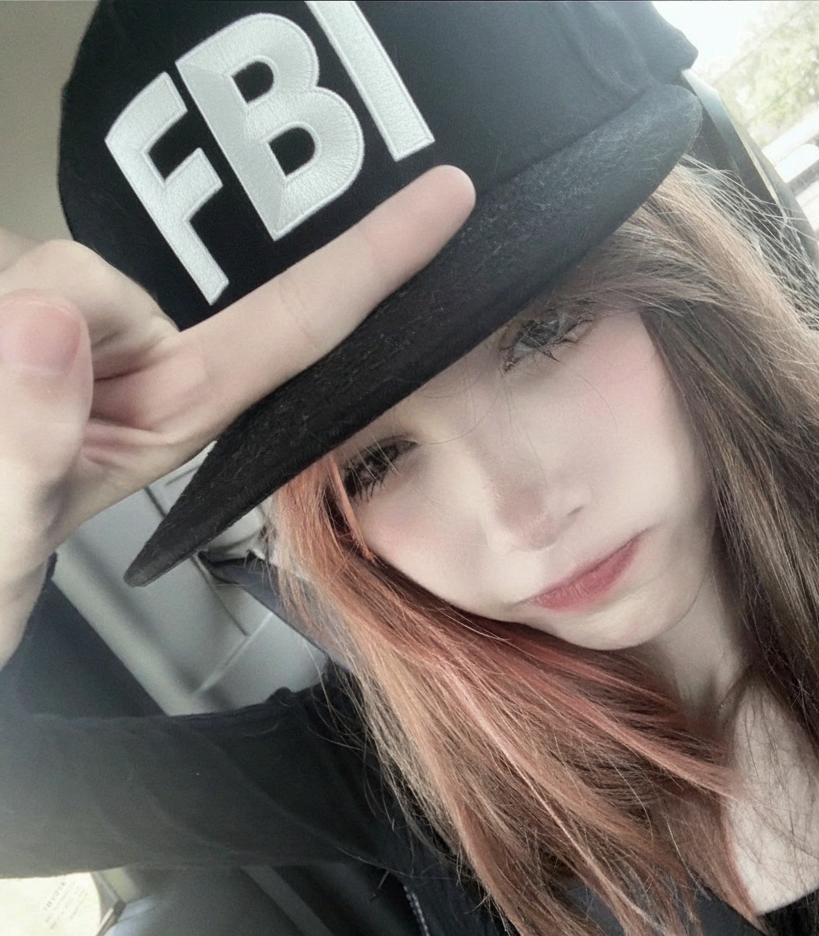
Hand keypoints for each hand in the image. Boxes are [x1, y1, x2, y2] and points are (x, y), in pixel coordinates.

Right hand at [0, 166, 474, 659]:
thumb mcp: (7, 521)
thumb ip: (30, 440)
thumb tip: (57, 325)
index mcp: (179, 411)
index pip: (290, 329)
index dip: (370, 264)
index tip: (445, 203)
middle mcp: (146, 358)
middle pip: (104, 275)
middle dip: (54, 314)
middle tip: (13, 395)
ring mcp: (82, 321)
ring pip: (43, 267)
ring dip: (2, 311)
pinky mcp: (31, 291)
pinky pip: (11, 264)